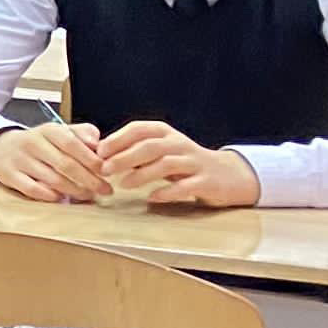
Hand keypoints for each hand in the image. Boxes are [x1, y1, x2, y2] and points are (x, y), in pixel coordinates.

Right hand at [0, 119, 111, 202]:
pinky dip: (51, 196)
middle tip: (106, 190)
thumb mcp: (59, 132)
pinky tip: (63, 198)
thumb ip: (82, 134)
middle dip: (90, 180)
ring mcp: (19, 160)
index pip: (72, 144)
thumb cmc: (39, 143)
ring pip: (52, 180)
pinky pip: (34, 190)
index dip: (92, 160)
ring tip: (89, 196)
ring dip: (75, 191)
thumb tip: (100, 145)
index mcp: (48, 130)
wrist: (0, 146)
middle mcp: (32, 143)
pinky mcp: (9, 176)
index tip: (108, 171)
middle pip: (65, 164)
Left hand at [95, 120, 260, 208]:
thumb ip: (136, 150)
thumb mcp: (161, 150)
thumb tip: (99, 153)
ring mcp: (195, 162)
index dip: (117, 139)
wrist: (229, 175)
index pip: (138, 129)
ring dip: (141, 174)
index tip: (99, 151)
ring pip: (166, 164)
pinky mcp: (207, 182)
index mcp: (165, 133)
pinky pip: (185, 186)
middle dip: (124, 157)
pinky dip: (167, 191)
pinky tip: (152, 197)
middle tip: (105, 169)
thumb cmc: (185, 163)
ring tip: (123, 184)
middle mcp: (180, 144)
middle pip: (149, 146)